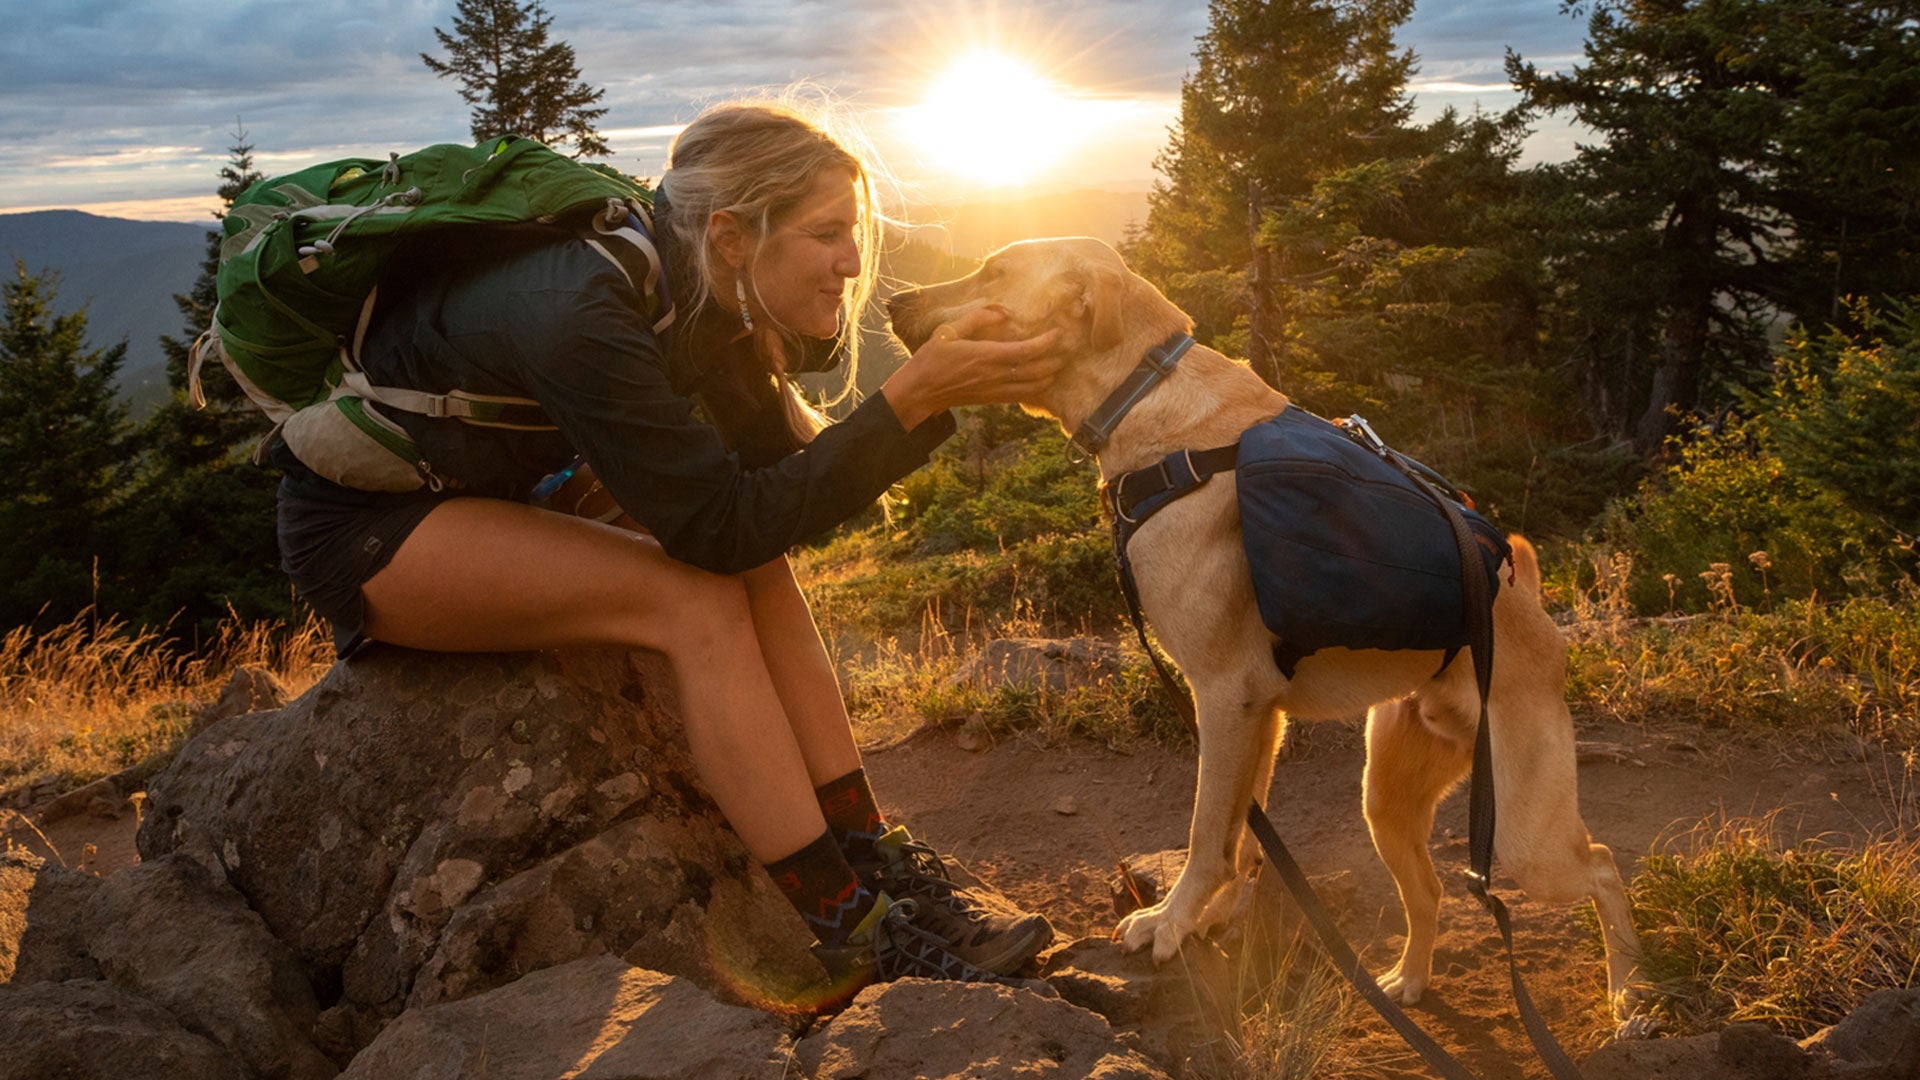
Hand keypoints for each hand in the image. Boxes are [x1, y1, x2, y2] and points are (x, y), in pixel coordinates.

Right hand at [881, 307, 1062, 429]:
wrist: (920, 391)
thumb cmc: (932, 358)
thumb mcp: (948, 331)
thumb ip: (977, 318)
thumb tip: (1003, 312)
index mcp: (985, 356)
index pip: (1025, 351)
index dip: (1045, 343)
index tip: (1057, 333)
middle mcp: (993, 375)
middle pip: (1035, 372)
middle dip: (1055, 362)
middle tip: (1068, 350)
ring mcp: (994, 390)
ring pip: (1032, 388)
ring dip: (1049, 378)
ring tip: (1060, 366)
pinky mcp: (992, 400)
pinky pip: (1021, 397)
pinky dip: (1036, 390)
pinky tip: (1042, 382)